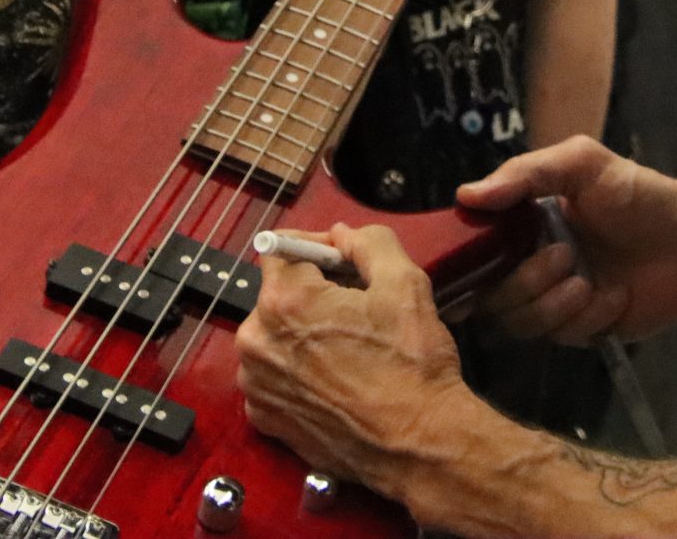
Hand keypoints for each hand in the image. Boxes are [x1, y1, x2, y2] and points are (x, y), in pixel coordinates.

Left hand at [237, 224, 478, 495]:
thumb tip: (342, 234)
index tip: (345, 260)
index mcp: (283, 302)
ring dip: (305, 333)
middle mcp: (257, 343)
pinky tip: (337, 378)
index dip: (318, 248)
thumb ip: (369, 241)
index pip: (282, 249)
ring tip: (350, 346)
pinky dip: (299, 371)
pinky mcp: (266, 420)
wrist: (419, 444)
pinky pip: (275, 376)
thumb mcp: (404, 282)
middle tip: (357, 306)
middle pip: (278, 295)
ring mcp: (257, 386)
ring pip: (276, 337)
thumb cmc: (412, 364)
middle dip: (313, 292)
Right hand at [457, 137, 676, 343]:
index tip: (470, 264)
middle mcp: (534, 265)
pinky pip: (563, 339)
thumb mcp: (582, 164)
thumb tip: (465, 197)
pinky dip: (587, 319)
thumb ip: (524, 174)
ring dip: (551, 305)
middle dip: (524, 283)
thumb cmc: (638, 195)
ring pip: (521, 324)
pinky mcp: (585, 330)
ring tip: (588, 282)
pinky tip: (617, 297)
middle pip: (493, 298)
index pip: (475, 255)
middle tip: (566, 257)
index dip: (466, 265)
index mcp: (525, 227)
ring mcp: (559, 301)